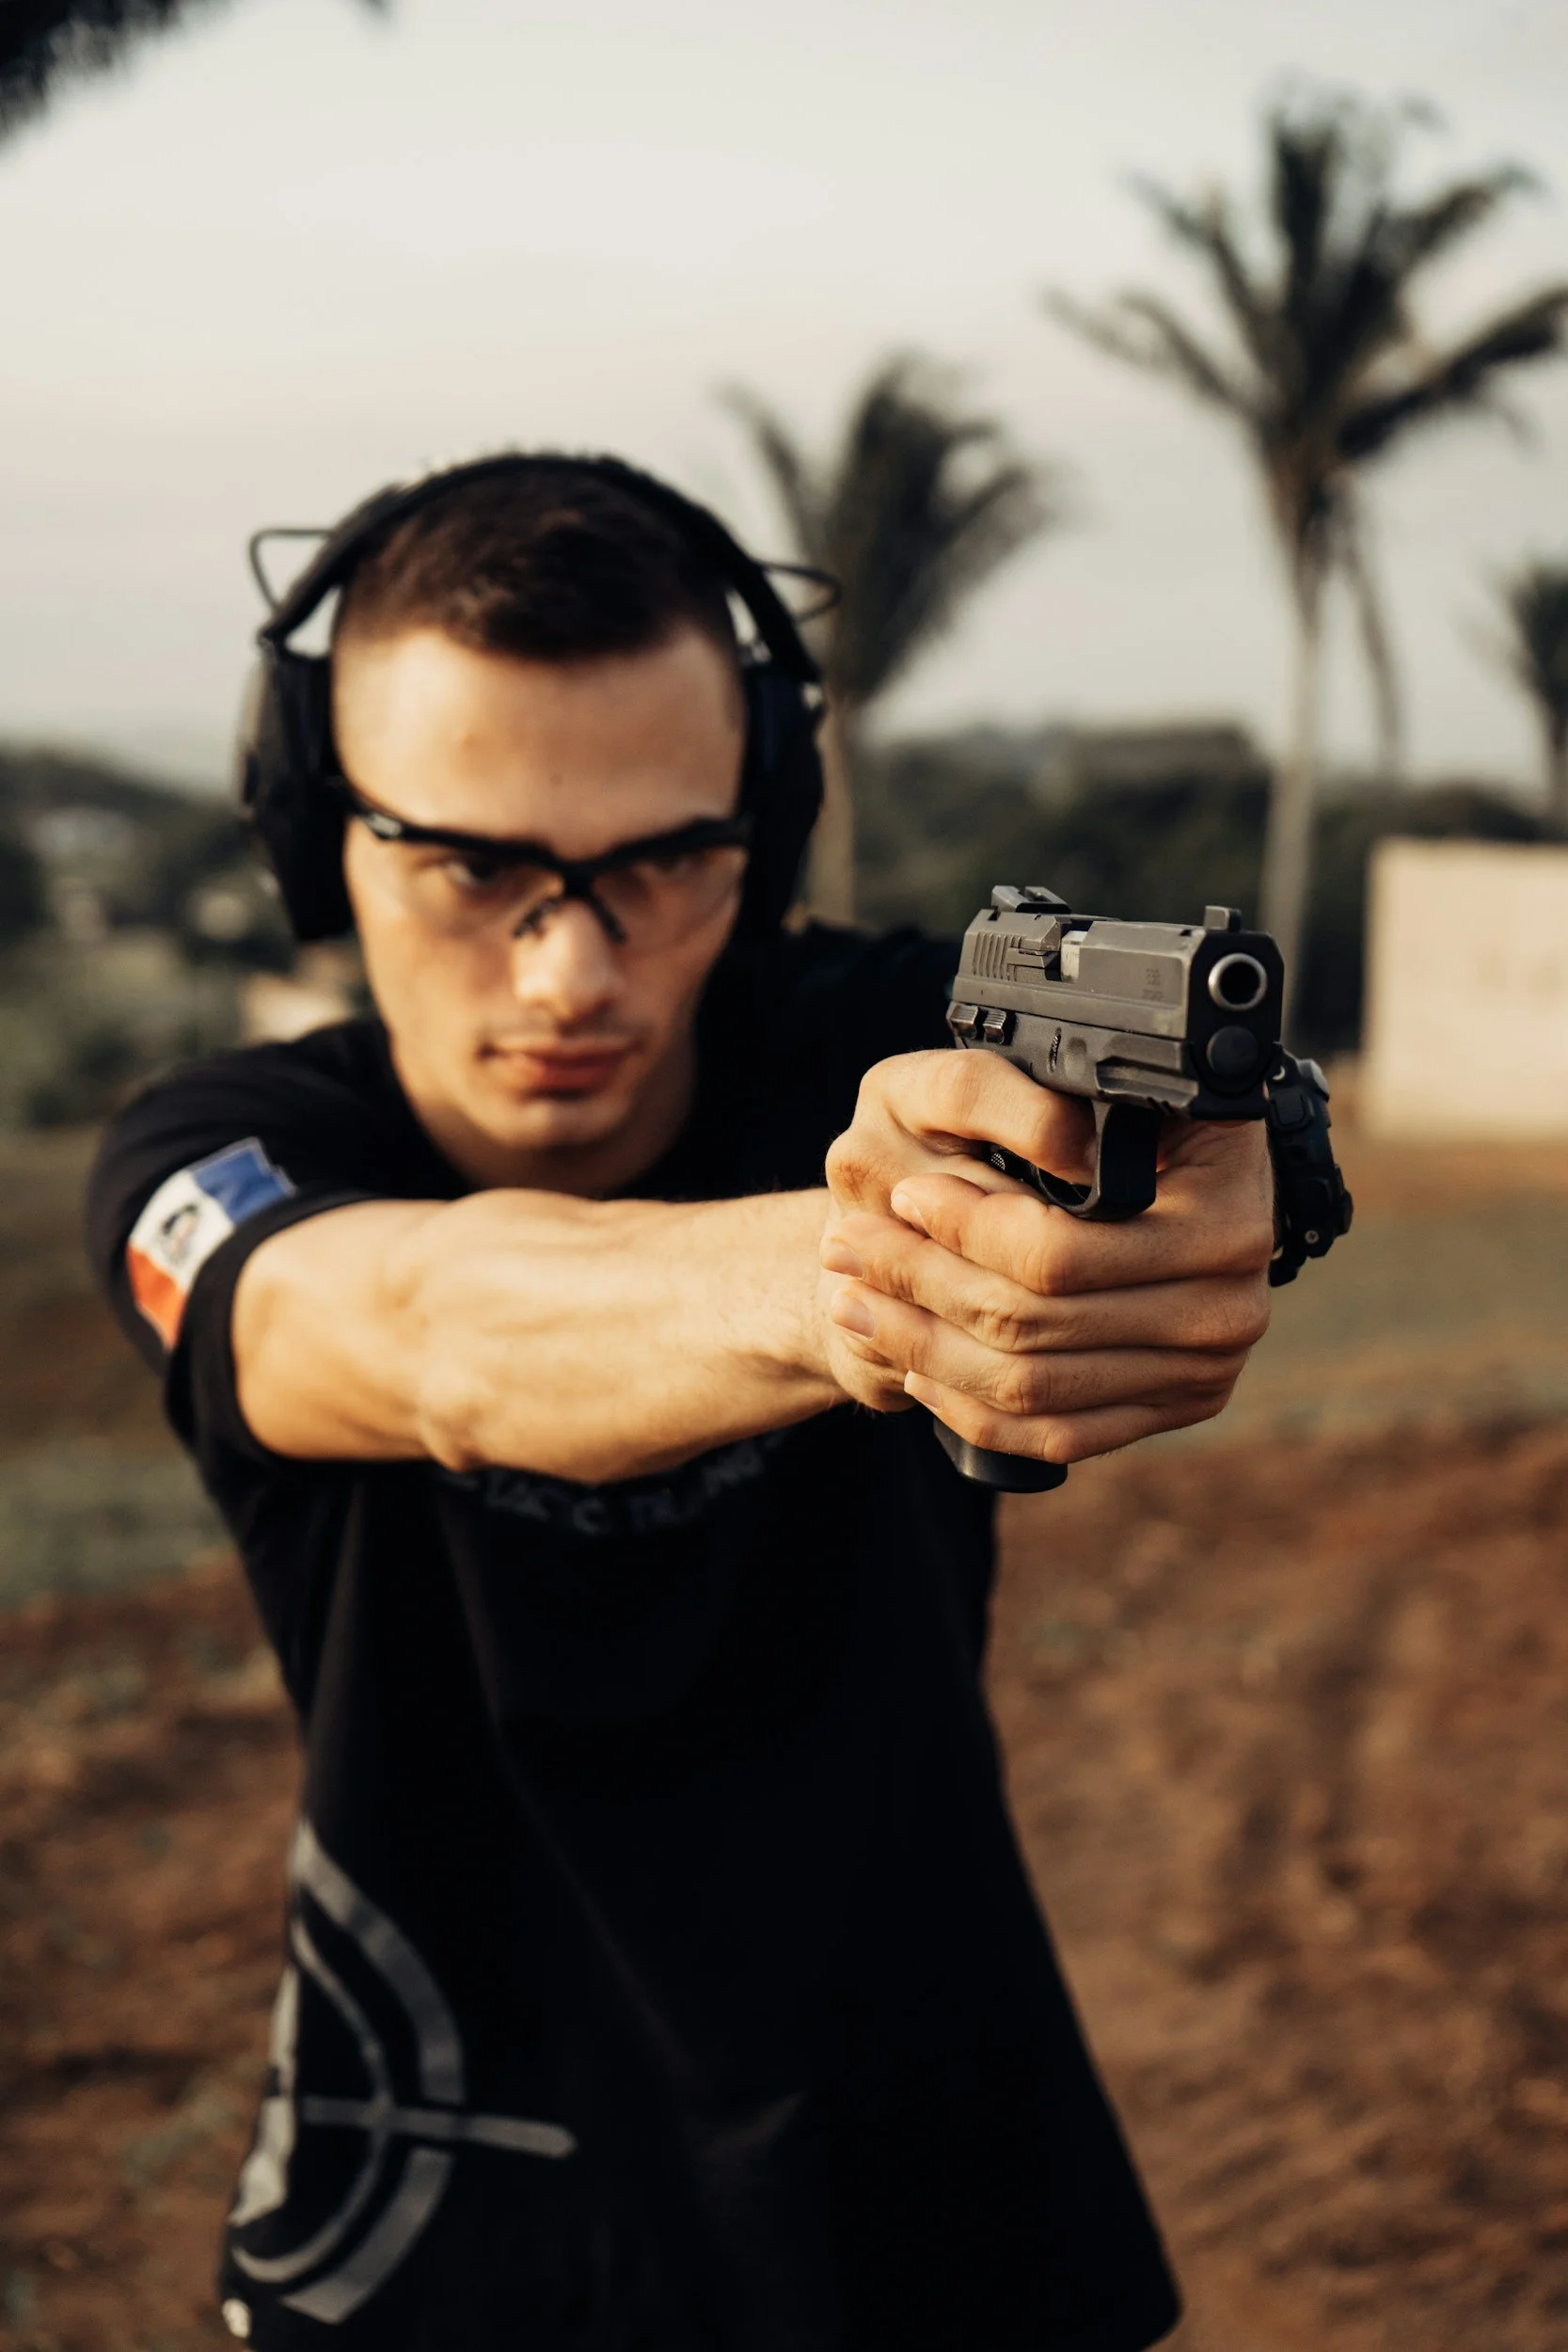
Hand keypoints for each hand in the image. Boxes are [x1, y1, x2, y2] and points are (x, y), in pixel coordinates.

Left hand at [818, 1049, 1272, 1465]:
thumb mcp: (1101, 1086)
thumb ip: (1055, 1107)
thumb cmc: (1143, 1118)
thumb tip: (1033, 1144)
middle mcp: (1229, 1305)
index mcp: (1221, 1219)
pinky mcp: (1176, 1409)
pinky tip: (918, 1374)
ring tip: (856, 1304)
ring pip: (1033, 1386)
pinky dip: (976, 1413)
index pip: (1056, 1253)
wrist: (1201, 1180)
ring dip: (925, 1348)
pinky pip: (1059, 1435)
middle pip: (1034, 1323)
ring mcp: (1206, 1369)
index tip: (901, 1194)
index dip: (964, 1228)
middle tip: (848, 1249)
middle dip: (922, 1283)